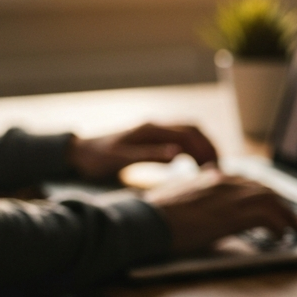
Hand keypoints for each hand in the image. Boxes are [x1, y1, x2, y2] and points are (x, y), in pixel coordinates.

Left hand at [66, 123, 217, 181]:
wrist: (78, 153)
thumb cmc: (96, 158)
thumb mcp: (119, 160)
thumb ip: (149, 155)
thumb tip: (177, 154)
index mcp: (151, 129)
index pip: (189, 133)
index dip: (205, 148)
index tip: (214, 168)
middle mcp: (156, 126)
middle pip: (194, 130)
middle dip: (209, 147)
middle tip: (218, 169)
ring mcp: (154, 131)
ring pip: (188, 134)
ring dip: (202, 148)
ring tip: (210, 169)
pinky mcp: (152, 139)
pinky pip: (179, 141)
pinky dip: (192, 151)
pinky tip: (194, 167)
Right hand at [145, 169, 296, 254]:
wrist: (146, 221)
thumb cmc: (155, 215)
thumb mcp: (179, 197)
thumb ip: (197, 195)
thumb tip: (206, 203)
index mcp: (213, 177)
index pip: (249, 182)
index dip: (265, 194)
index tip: (273, 204)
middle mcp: (225, 182)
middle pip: (265, 189)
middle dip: (281, 204)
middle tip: (291, 217)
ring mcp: (230, 197)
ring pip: (272, 201)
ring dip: (287, 216)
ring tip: (294, 228)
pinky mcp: (233, 215)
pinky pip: (268, 218)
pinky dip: (279, 226)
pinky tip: (281, 236)